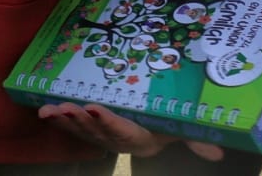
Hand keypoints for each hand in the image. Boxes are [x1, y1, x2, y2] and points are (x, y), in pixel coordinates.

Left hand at [39, 102, 222, 160]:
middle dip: (82, 121)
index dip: (110, 123)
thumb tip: (217, 154)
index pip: (125, 133)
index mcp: (143, 141)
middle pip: (99, 134)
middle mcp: (120, 141)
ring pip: (82, 131)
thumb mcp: (183, 129)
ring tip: (52, 110)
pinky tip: (43, 111)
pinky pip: (71, 127)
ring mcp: (102, 136)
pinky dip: (57, 120)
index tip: (95, 109)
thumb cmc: (168, 122)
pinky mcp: (88, 128)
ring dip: (66, 121)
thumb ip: (196, 139)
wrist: (154, 121)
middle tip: (68, 107)